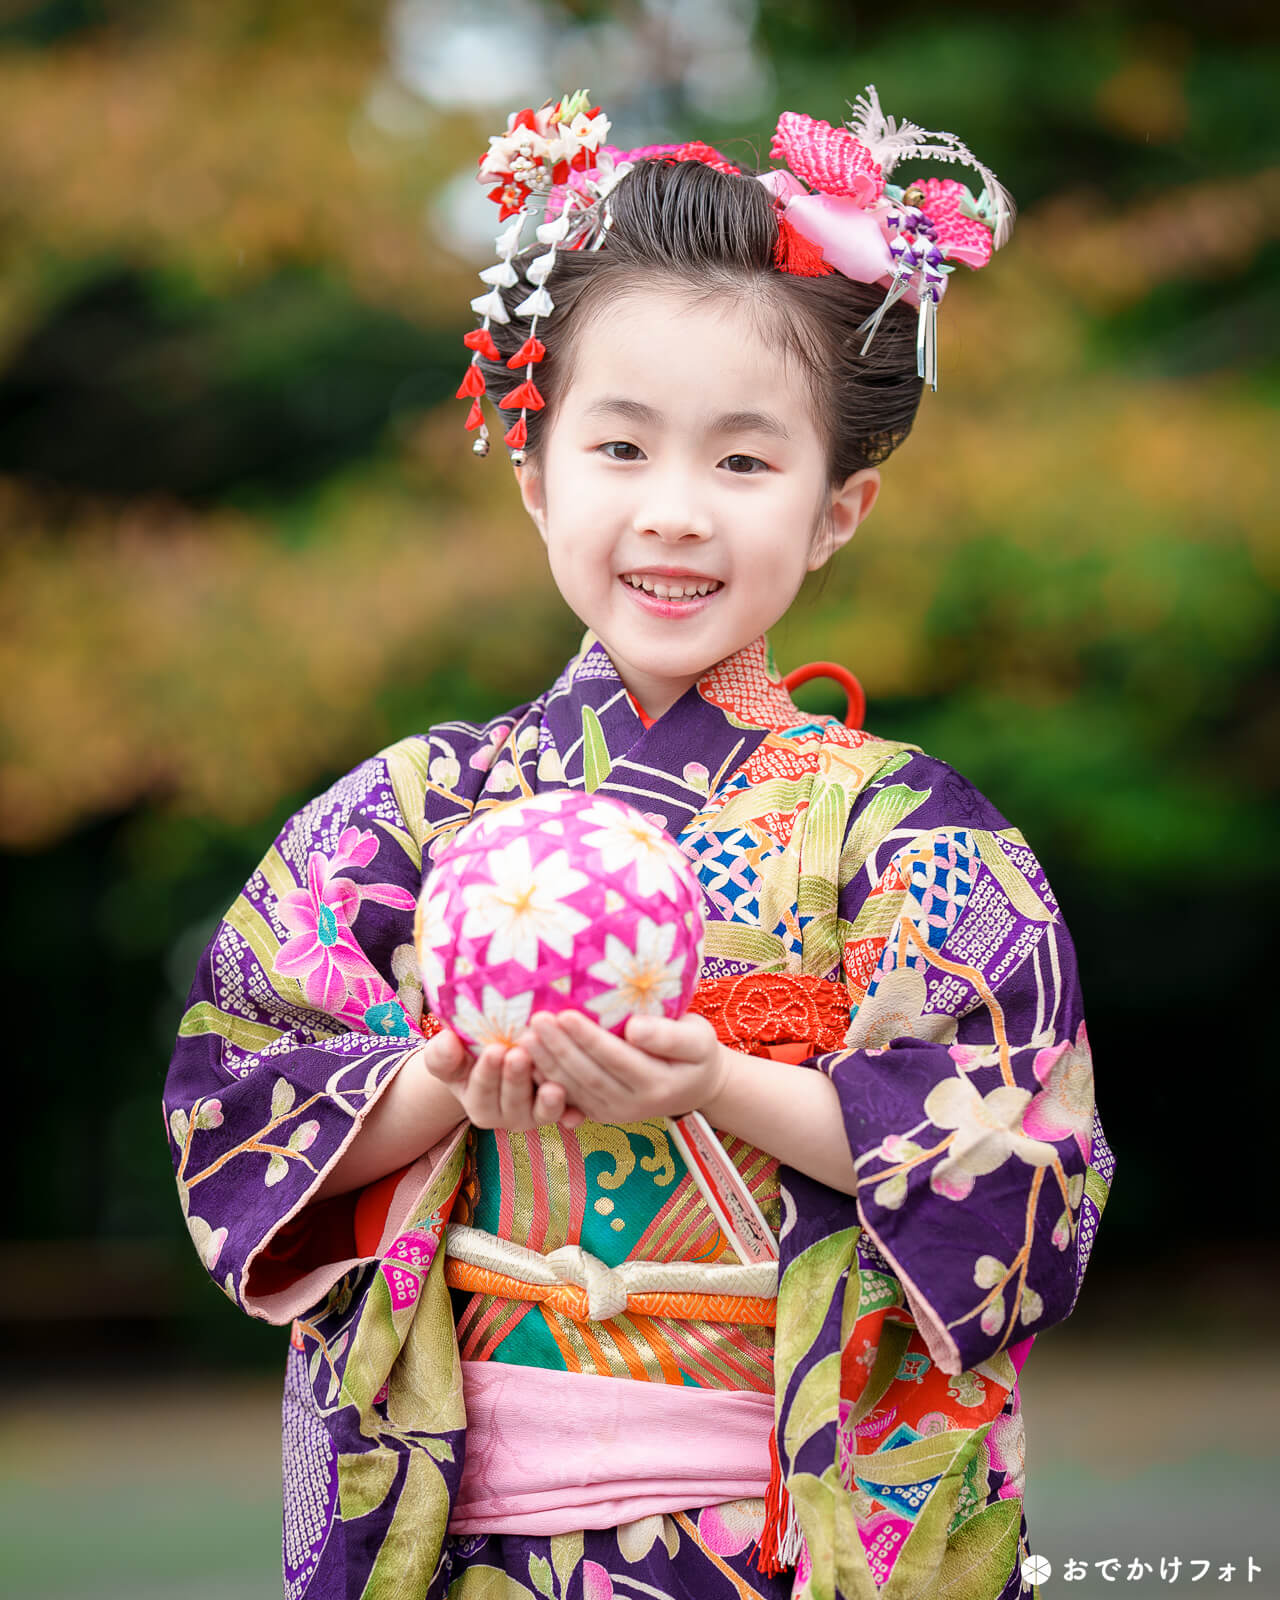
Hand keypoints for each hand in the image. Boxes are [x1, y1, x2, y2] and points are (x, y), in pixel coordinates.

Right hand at [420, 1028, 571, 1129]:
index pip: (482, 1091)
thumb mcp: (452, 1056)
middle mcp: (507, 1116)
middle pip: (513, 1101)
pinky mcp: (562, 1111)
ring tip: (553, 1086)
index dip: (487, 1072)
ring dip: (548, 1101)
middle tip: (520, 1055)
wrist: (502, 1058)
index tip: (493, 1050)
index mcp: (480, 1105)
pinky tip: (578, 1111)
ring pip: (541, 1111)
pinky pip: (568, 1116)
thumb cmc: (471, 1055)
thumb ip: (443, 1054)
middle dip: (516, 1079)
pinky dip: (572, 1114)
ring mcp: (536, 1115)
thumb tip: (446, 1042)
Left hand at [518, 1009, 730, 1124]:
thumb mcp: (698, 1039)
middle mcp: (632, 1104)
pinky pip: (568, 1097)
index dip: (588, 1038)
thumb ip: (669, 1035)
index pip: (615, 1058)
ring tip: (524, 1036)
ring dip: (546, 1064)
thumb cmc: (697, 1052)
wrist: (698, 1086)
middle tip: (535, 1020)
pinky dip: (545, 1079)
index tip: (565, 1013)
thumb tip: (634, 1029)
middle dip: (558, 1049)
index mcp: (656, 1083)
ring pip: (573, 1089)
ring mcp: (613, 1112)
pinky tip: (527, 1059)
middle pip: (588, 1075)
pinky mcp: (599, 1112)